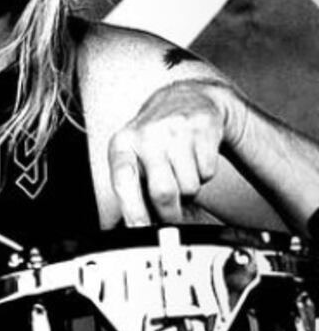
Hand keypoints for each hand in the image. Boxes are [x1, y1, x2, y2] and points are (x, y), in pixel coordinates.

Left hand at [108, 79, 243, 226]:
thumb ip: (133, 191)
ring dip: (189, 189)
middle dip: (171, 213)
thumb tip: (135, 230)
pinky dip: (204, 174)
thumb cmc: (156, 137)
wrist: (188, 98)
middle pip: (163, 193)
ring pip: (190, 186)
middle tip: (173, 213)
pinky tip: (194, 156)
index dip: (133, 212)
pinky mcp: (202, 126)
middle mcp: (146, 134)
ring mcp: (175, 128)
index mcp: (122, 144)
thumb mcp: (135, 156)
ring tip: (181, 169)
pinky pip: (207, 172)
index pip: (123, 182)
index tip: (141, 232)